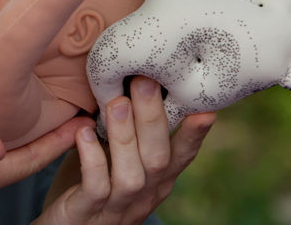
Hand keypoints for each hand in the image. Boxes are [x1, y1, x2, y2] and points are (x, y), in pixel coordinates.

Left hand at [36, 76, 215, 224]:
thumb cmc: (84, 185)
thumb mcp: (111, 156)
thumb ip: (124, 128)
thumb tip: (128, 78)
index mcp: (154, 180)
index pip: (181, 156)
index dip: (195, 134)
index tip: (207, 108)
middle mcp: (143, 194)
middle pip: (158, 158)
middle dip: (153, 118)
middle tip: (145, 80)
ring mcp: (116, 207)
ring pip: (131, 174)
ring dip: (125, 136)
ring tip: (117, 103)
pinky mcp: (86, 214)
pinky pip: (96, 188)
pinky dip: (92, 159)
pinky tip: (83, 133)